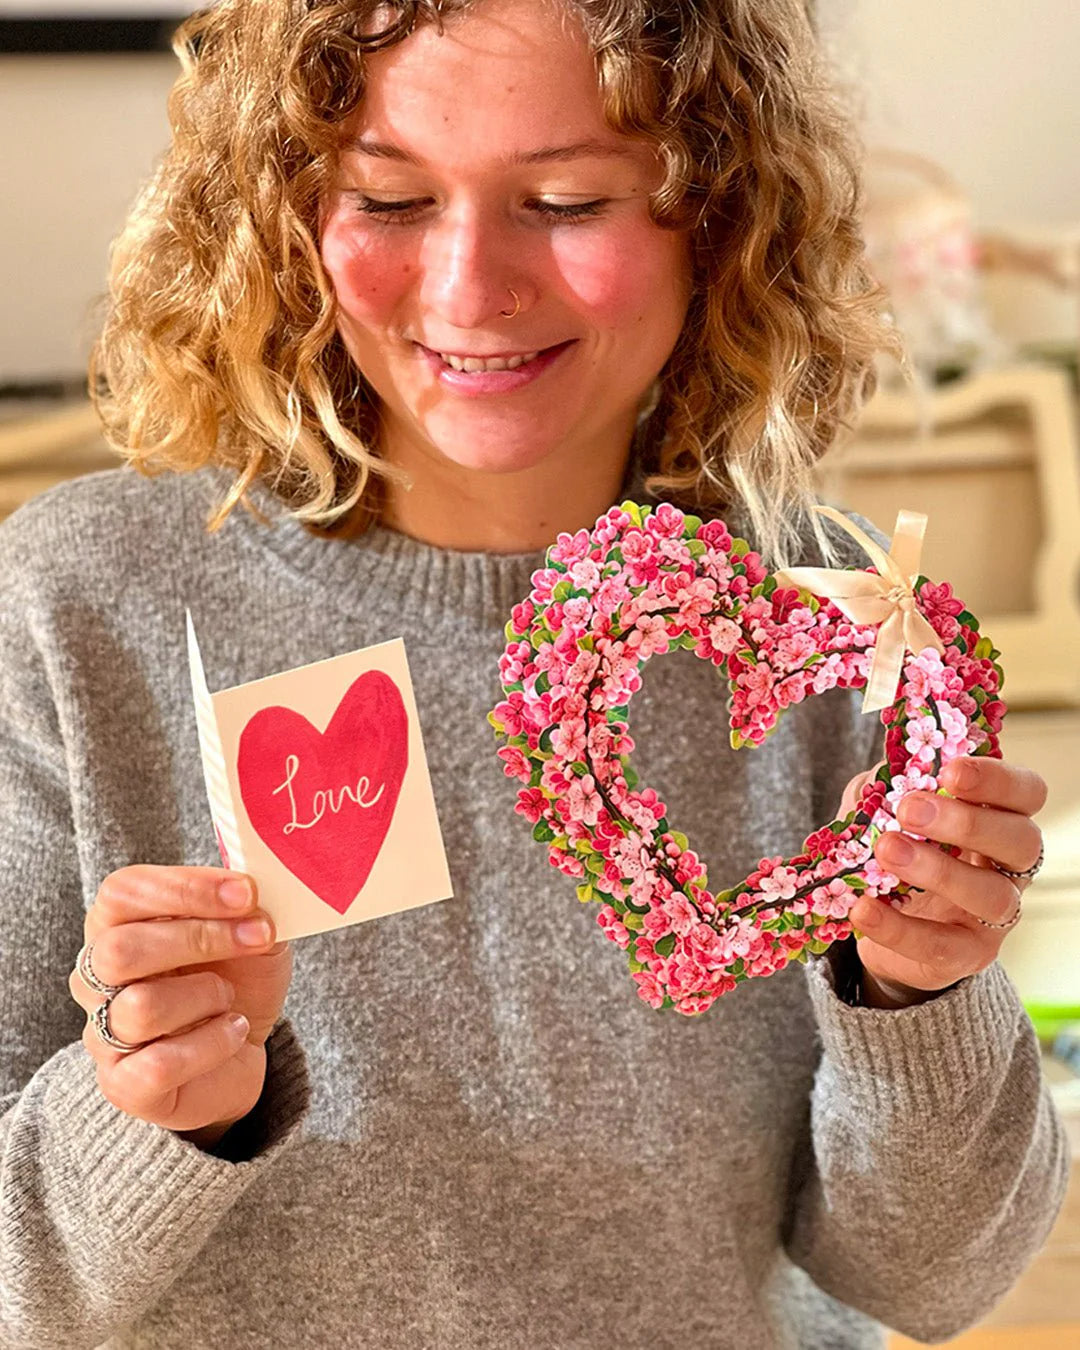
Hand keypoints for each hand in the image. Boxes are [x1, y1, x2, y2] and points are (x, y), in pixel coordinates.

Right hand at [69, 866, 291, 1142]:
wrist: (242, 1049)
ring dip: (208, 996)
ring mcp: (104, 1032)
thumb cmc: (237, 978)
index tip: (246, 893)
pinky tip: (233, 1032)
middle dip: (199, 939)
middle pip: (120, 950)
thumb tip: (253, 884)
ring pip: (141, 1008)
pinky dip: (212, 1044)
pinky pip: (160, 1064)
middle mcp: (97, 975)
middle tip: (258, 936)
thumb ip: (249, 905)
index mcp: (118, 923)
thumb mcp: (252, 931)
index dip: (185, 888)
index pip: (124, 891)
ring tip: (231, 998)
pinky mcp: (123, 1084)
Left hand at [838, 756, 1045, 1007]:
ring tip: (886, 851)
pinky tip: (864, 908)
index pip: (1026, 794)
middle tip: (910, 810)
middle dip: (968, 822)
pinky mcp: (965, 955)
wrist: (882, 925)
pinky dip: (898, 927)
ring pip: (990, 894)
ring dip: (937, 870)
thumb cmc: (895, 850)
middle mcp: (1009, 867)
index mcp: (999, 820)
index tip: (951, 771)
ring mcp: (993, 916)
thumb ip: (882, 792)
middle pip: (1021, 841)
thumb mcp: (884, 812)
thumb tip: (872, 780)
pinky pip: (940, 945)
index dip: (997, 780)